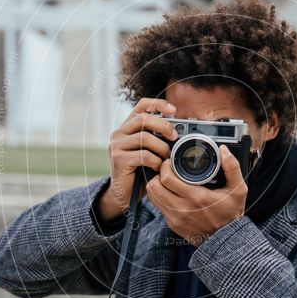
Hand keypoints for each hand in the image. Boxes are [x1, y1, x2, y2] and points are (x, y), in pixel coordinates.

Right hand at [98, 97, 178, 218]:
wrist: (124, 193)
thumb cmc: (140, 170)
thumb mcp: (149, 150)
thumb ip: (158, 138)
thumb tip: (179, 130)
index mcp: (128, 127)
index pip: (141, 106)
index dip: (158, 104)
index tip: (174, 110)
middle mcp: (119, 133)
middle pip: (144, 119)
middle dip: (164, 126)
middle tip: (175, 136)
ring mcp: (117, 146)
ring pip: (145, 137)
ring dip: (161, 148)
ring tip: (166, 158)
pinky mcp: (119, 160)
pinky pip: (144, 155)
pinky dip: (156, 162)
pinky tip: (157, 168)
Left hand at [146, 145, 247, 245]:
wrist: (226, 241)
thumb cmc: (231, 214)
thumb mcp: (238, 190)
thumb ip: (232, 168)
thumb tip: (224, 150)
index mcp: (197, 197)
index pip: (167, 178)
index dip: (165, 166)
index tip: (171, 161)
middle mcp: (182, 209)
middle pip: (154, 186)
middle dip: (158, 173)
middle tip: (166, 169)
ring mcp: (175, 218)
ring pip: (152, 196)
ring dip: (156, 185)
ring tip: (166, 179)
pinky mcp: (172, 224)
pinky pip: (158, 206)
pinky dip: (160, 197)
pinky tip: (170, 192)